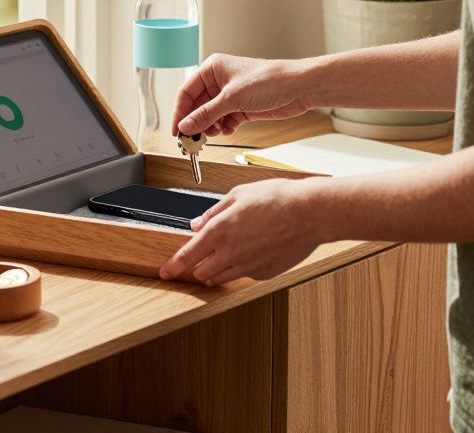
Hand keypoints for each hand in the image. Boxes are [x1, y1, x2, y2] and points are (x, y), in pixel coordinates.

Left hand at [158, 179, 322, 284]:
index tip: (165, 273)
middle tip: (205, 252)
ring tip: (228, 252)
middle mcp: (231, 253)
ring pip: (221, 278)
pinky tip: (251, 251)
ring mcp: (248, 266)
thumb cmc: (277, 199)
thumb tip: (196, 224)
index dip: (172, 267)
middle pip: (201, 272)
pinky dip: (240, 268)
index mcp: (220, 231)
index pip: (187, 256)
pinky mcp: (264, 273)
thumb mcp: (238, 196)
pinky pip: (243, 276)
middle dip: (198, 264)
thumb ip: (213, 213)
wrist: (309, 213)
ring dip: (217, 269)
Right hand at [172, 54, 311, 136]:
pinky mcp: (241, 107)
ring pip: (210, 115)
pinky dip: (224, 128)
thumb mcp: (232, 98)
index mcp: (212, 69)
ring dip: (211, 126)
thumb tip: (185, 125)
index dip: (180, 112)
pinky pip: (224, 121)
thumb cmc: (269, 80)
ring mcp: (230, 95)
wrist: (298, 88)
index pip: (186, 92)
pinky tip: (229, 129)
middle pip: (197, 106)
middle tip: (193, 138)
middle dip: (196, 122)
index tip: (176, 130)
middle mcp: (219, 81)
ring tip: (216, 132)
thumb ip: (206, 114)